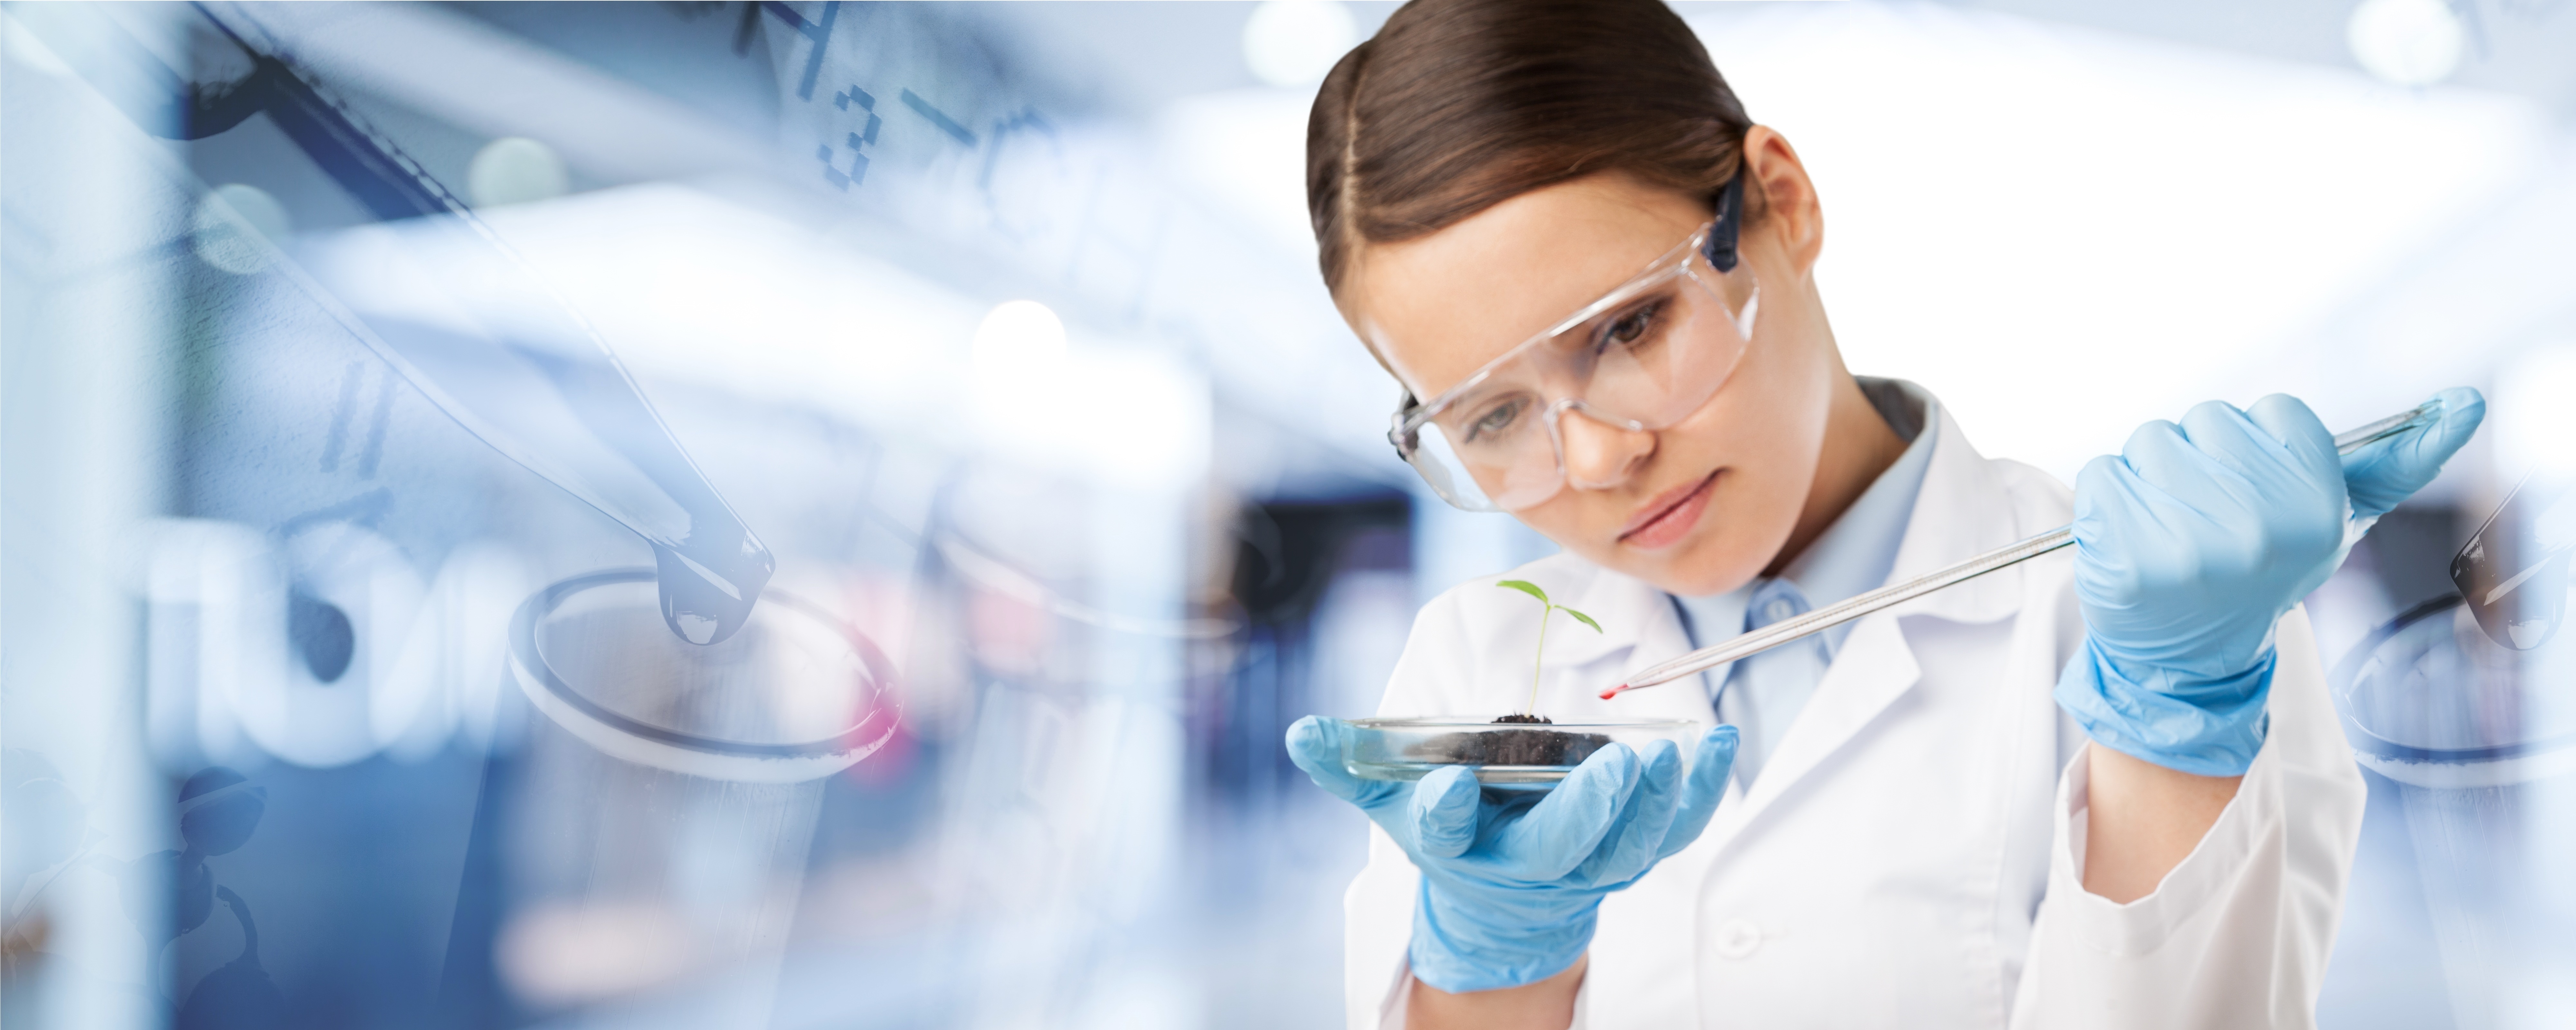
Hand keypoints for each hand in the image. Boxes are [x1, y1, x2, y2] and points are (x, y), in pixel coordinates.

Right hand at [1286, 716, 1737, 992]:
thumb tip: (1300, 733)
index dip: (1448, 810)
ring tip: (1669, 753)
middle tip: (1616, 766)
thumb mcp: (1390, 801)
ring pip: (1627, 845)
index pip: (1448, 832)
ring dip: (1654, 801)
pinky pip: (1674, 832)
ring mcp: (1587, 866)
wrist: (1502, 899)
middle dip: (1589, 809)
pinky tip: (1716, 745)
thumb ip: (1349, 763)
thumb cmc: (1449, 830)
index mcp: (1460, 848)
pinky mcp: (1631, 856)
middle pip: (1560, 847)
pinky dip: (1700, 794)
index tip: (1452, 785)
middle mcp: (1526, 865)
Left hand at [2055, 391, 2481, 775]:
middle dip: (2202, 456)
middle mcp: (2256, 528)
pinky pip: (2103, 475)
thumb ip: (2396, 462)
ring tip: (2169, 527)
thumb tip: (2466, 403)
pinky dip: (2110, 498)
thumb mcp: (2335, 520)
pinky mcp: (2124, 558)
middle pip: (2206, 419)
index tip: (2258, 490)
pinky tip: (2131, 539)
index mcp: (2314, 510)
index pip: (2275, 411)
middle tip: (2206, 515)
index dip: (2259, 445)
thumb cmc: (2261, 571)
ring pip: (2151, 441)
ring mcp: (2185, 545)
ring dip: (2152, 475)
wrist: (2194, 657)